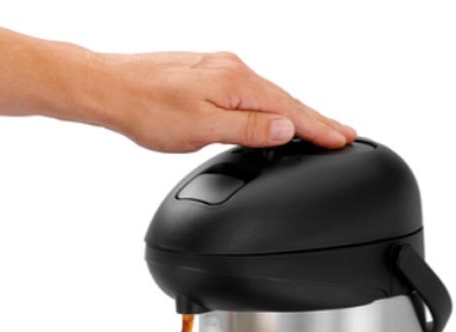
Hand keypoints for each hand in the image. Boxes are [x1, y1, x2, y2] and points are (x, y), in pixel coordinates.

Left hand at [92, 51, 356, 151]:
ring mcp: (219, 70)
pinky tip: (272, 114)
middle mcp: (232, 69)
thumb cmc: (148, 110)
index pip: (291, 110)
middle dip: (316, 119)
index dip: (320, 127)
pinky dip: (270, 105)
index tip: (345, 139)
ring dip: (295, 113)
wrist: (109, 89)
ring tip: (317, 127)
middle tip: (344, 134)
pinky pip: (251, 92)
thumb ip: (249, 129)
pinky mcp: (206, 74)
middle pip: (285, 99)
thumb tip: (287, 127)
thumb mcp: (203, 127)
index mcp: (237, 82)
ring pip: (268, 95)